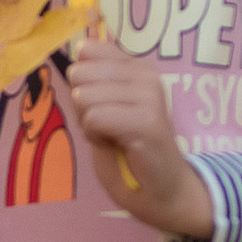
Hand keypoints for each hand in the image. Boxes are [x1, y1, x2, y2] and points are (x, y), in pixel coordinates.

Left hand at [63, 38, 212, 239]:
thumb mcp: (104, 108)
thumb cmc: (130, 151)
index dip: (81, 84)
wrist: (164, 190)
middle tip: (108, 127)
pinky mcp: (147, 120)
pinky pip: (95, 118)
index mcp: (137, 67)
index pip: (88, 51)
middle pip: (80, 75)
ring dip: (89, 125)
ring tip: (114, 137)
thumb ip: (90, 81)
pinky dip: (96, 137)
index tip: (101, 107)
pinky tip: (118, 145)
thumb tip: (77, 51)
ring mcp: (149, 95)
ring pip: (85, 97)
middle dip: (83, 107)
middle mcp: (147, 74)